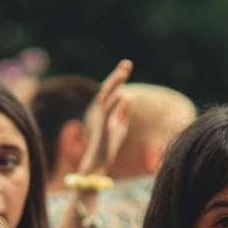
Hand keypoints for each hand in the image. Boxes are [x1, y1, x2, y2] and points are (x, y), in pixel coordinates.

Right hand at [78, 60, 133, 174]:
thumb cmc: (108, 146)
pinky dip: (114, 104)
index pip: (112, 90)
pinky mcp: (104, 130)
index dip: (118, 77)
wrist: (98, 164)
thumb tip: (129, 97)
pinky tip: (122, 94)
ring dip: (114, 85)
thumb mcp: (119, 127)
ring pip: (105, 98)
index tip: (127, 65)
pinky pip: (107, 114)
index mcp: (106, 111)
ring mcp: (101, 120)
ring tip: (123, 72)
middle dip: (116, 76)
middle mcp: (101, 112)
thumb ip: (123, 112)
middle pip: (108, 90)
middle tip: (127, 63)